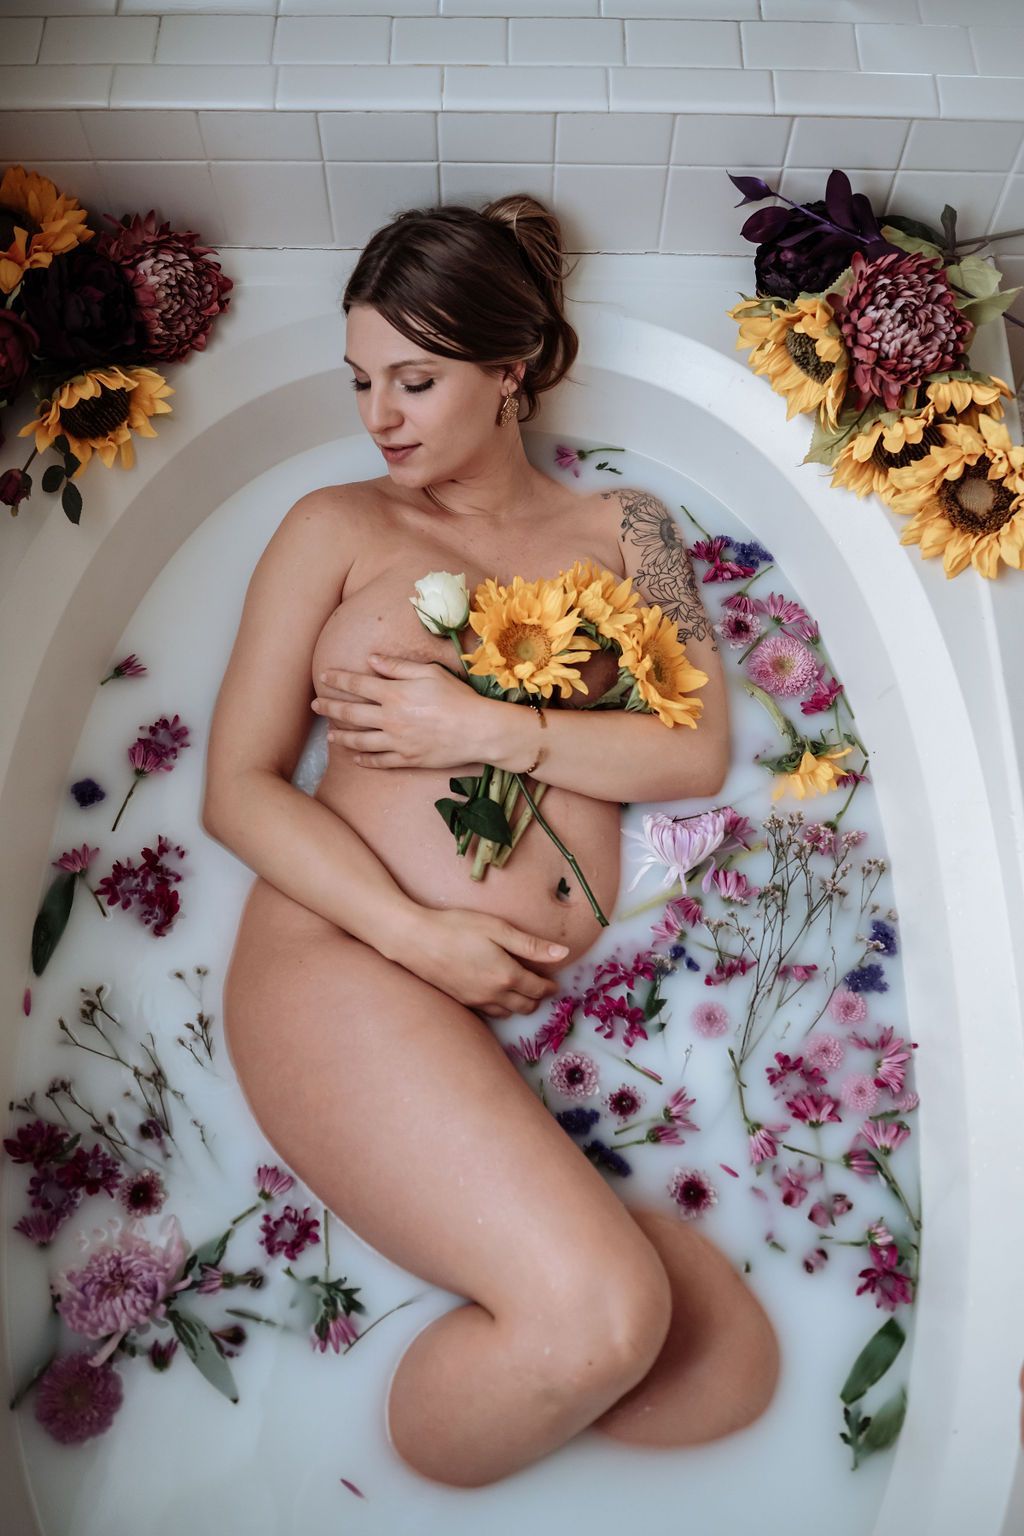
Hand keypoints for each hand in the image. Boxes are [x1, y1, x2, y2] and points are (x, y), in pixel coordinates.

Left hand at [314, 654, 487, 769]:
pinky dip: (365, 760)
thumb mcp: (429, 672)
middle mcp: (390, 719)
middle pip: (351, 714)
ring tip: (330, 735)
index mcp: (394, 694)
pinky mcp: (407, 759)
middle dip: (330, 708)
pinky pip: (380, 761)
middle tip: (315, 705)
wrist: (477, 730)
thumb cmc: (457, 697)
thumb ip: (397, 666)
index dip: (338, 680)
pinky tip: (356, 758)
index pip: (357, 685)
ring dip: (341, 736)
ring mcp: (397, 742)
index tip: (324, 677)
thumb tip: (372, 659)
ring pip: (360, 741)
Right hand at [399, 907, 567, 1019]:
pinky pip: (489, 1011)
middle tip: (542, 986)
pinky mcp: (461, 1001)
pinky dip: (500, 1007)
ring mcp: (476, 1000)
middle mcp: (493, 994)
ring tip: (522, 990)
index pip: (538, 988)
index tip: (555, 983)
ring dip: (519, 1004)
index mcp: (507, 975)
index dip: (550, 986)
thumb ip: (531, 945)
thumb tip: (563, 954)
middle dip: (537, 998)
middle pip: (525, 1005)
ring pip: (507, 1012)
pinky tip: (496, 993)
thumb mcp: (498, 929)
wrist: (415, 940)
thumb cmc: (457, 927)